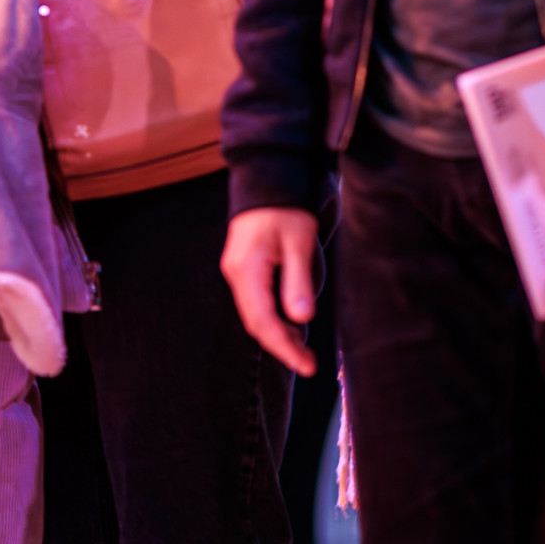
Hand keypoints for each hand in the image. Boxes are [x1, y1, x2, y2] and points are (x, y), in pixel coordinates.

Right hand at [222, 206, 319, 376]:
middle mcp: (235, 273)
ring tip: (303, 349)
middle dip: (281, 345)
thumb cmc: (286, 207)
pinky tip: (291, 324)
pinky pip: (255, 301)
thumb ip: (298, 282)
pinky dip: (273, 318)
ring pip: (255, 313)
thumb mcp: (298, 242)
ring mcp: (237, 270)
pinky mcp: (244, 266)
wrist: (268, 177)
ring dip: (277, 333)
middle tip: (309, 363)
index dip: (284, 347)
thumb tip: (301, 319)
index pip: (263, 321)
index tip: (307, 366)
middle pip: (255, 322)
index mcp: (247, 269)